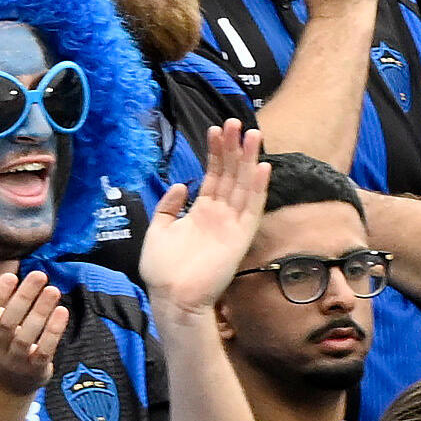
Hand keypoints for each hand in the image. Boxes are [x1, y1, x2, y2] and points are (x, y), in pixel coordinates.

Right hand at [0, 263, 66, 394]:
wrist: (3, 381)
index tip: (11, 275)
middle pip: (7, 323)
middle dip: (24, 297)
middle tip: (40, 274)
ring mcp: (14, 360)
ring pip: (26, 337)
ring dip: (41, 312)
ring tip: (53, 290)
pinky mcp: (34, 369)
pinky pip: (44, 351)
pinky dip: (53, 332)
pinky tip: (62, 311)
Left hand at [135, 122, 267, 316]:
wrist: (171, 298)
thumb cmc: (164, 270)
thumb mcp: (159, 230)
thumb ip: (170, 207)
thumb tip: (181, 185)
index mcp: (202, 212)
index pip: (213, 176)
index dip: (215, 153)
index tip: (216, 130)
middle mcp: (220, 215)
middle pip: (231, 175)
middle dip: (234, 148)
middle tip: (236, 122)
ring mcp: (231, 225)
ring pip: (243, 186)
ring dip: (248, 160)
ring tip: (252, 135)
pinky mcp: (240, 238)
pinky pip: (251, 209)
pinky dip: (257, 189)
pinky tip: (262, 168)